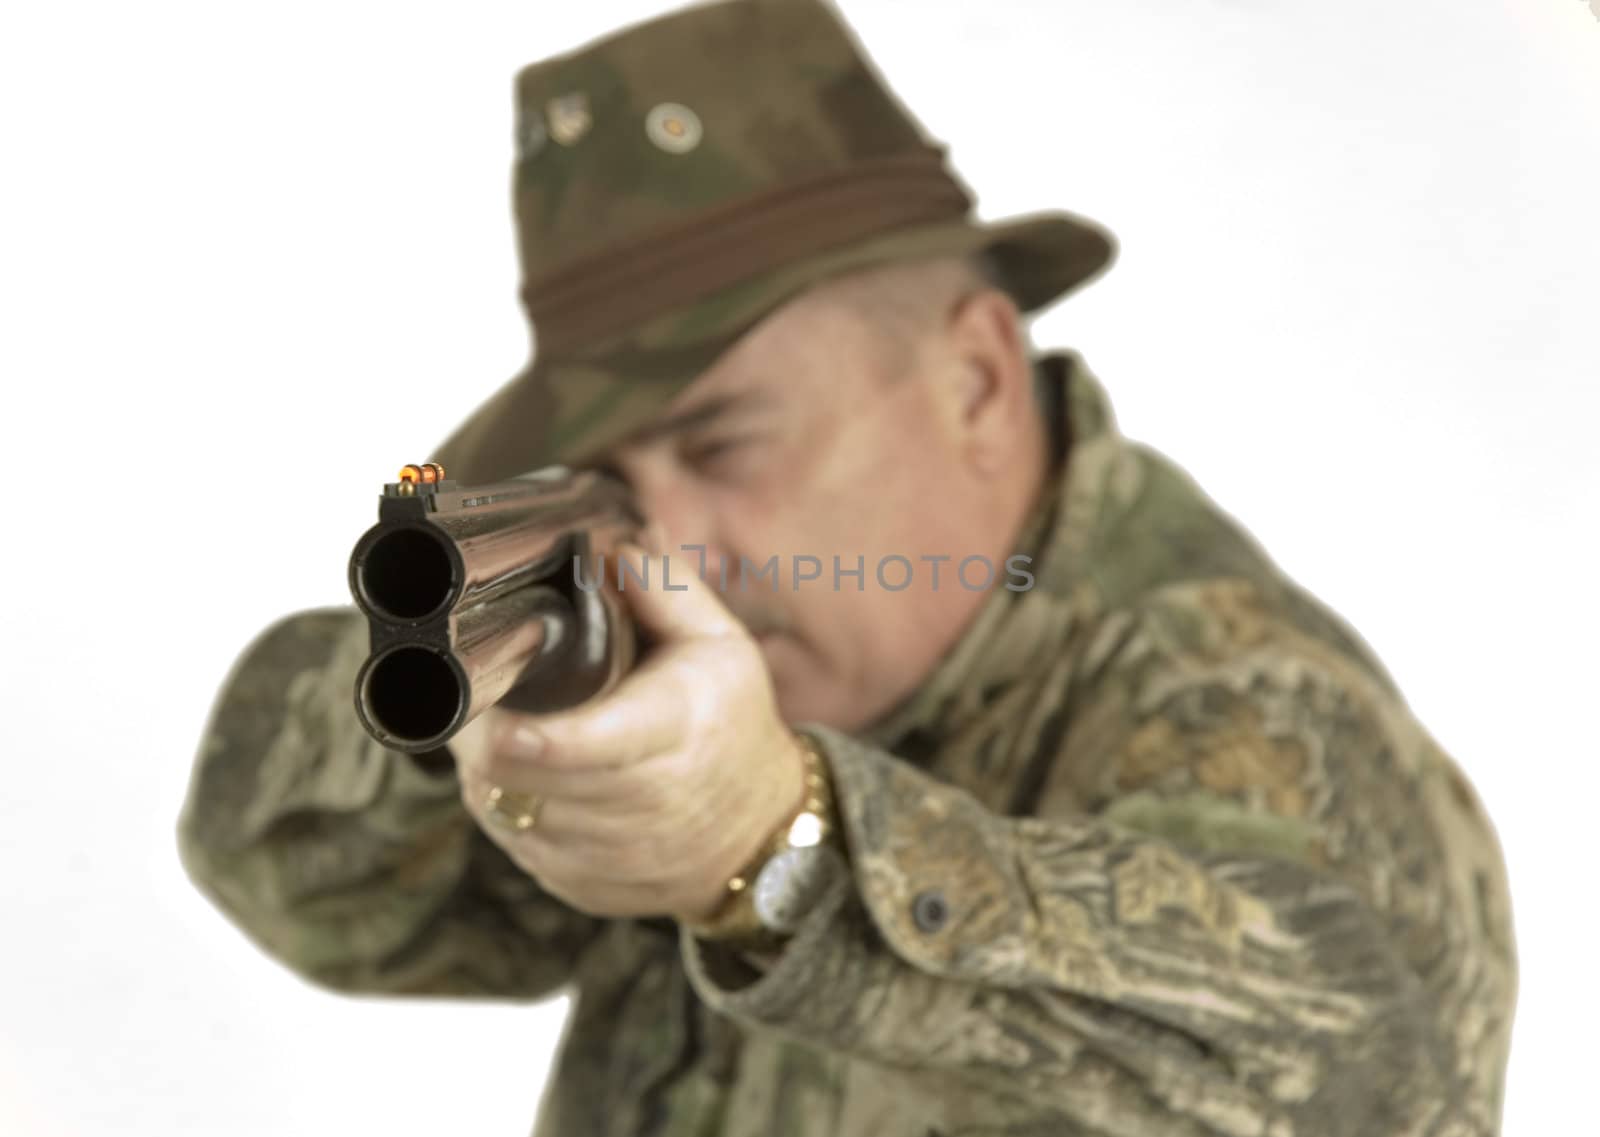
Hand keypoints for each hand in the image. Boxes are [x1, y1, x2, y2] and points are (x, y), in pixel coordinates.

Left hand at [450, 538, 808, 923]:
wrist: (760, 833)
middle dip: (481, 731)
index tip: (478, 701)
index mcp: (674, 731)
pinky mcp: (578, 886)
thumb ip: (665, 591)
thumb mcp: (723, 645)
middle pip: (518, 775)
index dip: (518, 729)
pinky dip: (507, 806)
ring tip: (497, 726)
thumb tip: (609, 548)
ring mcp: (605, 856)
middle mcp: (640, 804)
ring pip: (504, 810)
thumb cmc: (734, 726)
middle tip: (467, 690)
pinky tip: (524, 775)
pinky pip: (513, 844)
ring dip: (488, 769)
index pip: (578, 742)